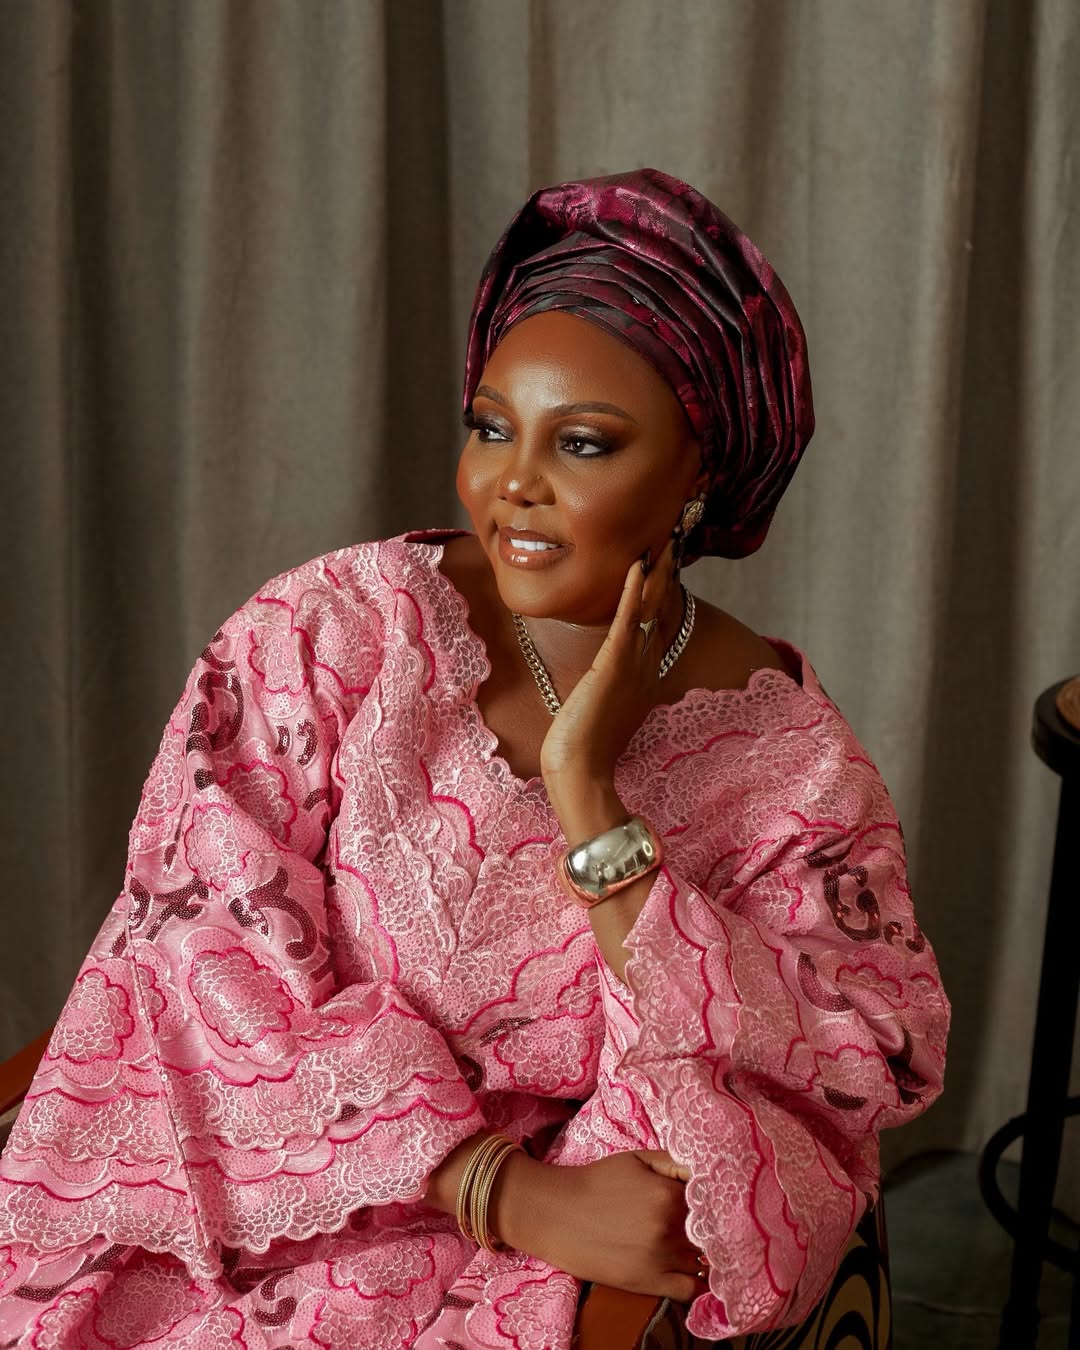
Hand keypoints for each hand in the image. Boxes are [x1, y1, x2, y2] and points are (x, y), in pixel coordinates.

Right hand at [503, 1148, 707, 1302]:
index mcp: (669, 1194)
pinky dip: (697, 1284)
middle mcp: (670, 1228)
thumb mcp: (637, 1159)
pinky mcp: (647, 1282)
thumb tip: (707, 1172)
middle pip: (712, 1233)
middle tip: (712, 1227)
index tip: (717, 1205)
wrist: (555, 1213)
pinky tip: (692, 1272)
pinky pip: (690, 1291)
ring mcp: (660, 1258)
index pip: (713, 1202)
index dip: (717, 1203)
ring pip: (704, 1262)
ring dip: (705, 1255)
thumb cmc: (595, 1181)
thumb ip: (675, 1163)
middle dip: (713, 1229)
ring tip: (700, 1248)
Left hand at [540, 536, 678, 790]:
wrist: (580, 771)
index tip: (666, 561)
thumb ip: (611, 685)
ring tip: (666, 540)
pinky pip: (624, 623)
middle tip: (676, 537)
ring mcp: (630, 666)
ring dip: (657, 574)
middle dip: (667, 574)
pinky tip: (636, 567)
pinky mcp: (611, 668)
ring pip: (648, 610)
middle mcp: (643, 666)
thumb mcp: (603, 706)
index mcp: (642, 674)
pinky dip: (631, 594)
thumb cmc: (586, 745)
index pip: (655, 622)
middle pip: (660, 610)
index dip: (662, 591)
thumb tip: (604, 674)